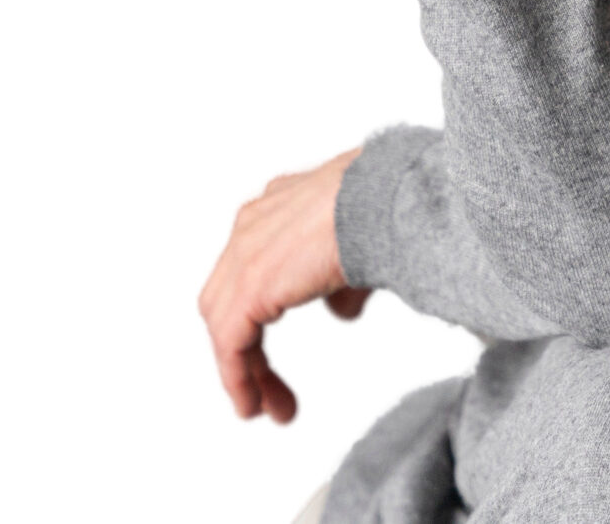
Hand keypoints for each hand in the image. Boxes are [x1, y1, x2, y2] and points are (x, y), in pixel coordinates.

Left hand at [197, 148, 368, 423]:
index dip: (259, 310)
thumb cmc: (384, 210)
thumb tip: (342, 311)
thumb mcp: (361, 249)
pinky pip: (230, 344)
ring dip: (244, 369)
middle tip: (265, 385)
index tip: (272, 345)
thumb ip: (342, 282)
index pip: (252, 265)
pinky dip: (238, 378)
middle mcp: (252, 225)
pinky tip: (255, 406)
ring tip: (265, 407)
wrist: (380, 201)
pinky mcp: (247, 289)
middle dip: (246, 345)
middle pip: (230, 297)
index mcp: (278, 207)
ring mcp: (244, 255)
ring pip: (225, 323)